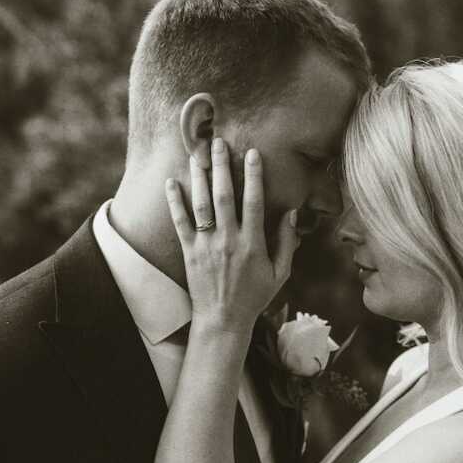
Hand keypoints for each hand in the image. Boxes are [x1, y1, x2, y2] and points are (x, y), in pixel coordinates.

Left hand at [165, 138, 298, 333]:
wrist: (223, 320)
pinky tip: (171, 182)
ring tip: (197, 154)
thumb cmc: (254, 297)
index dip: (254, 176)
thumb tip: (292, 213)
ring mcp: (206, 246)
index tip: (253, 153)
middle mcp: (228, 241)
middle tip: (218, 142)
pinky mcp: (190, 252)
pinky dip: (174, 202)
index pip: (254, 202)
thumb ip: (286, 243)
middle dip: (222, 167)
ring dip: (199, 178)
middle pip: (224, 196)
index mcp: (252, 244)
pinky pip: (180, 223)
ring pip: (201, 205)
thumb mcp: (280, 273)